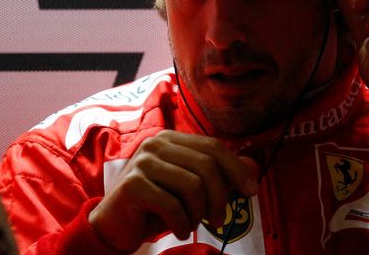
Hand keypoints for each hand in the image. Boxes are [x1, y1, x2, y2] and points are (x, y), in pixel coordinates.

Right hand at [88, 130, 258, 251]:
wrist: (115, 224)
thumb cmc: (156, 205)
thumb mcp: (191, 189)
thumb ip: (219, 175)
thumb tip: (253, 167)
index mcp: (171, 139)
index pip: (213, 146)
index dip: (236, 168)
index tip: (250, 191)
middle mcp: (155, 144)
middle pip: (206, 165)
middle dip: (220, 198)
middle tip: (218, 220)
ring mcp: (142, 162)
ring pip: (192, 186)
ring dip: (198, 213)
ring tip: (190, 224)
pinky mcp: (133, 185)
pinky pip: (172, 205)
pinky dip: (181, 223)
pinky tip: (176, 229)